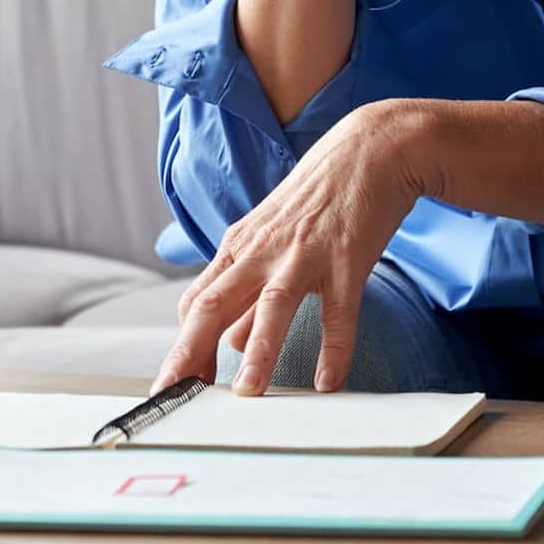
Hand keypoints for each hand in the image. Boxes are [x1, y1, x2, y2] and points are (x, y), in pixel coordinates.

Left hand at [151, 101, 429, 395]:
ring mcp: (304, 254)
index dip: (182, 345)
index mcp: (239, 247)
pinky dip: (334, 348)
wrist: (369, 149)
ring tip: (247, 393)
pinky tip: (328, 382)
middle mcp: (262, 251)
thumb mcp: (272, 240)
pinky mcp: (346, 258)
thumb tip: (229, 341)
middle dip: (191, 352)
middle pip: (214, 304)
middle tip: (175, 394)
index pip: (197, 302)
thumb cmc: (317, 198)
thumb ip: (248, 291)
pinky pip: (338, 311)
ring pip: (271, 306)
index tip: (174, 384)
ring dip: (257, 352)